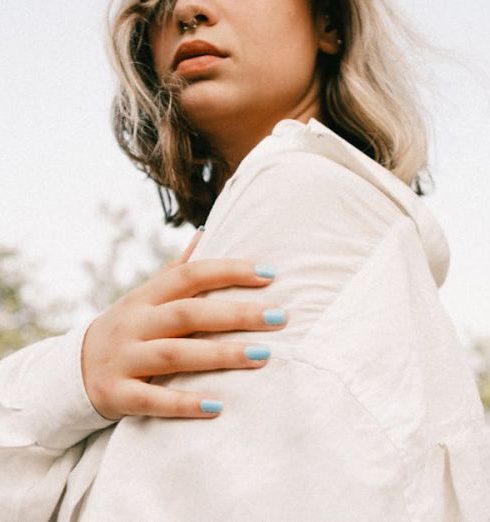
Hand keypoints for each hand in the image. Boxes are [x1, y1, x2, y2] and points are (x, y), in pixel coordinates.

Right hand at [81, 227, 286, 420]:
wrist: (75, 369)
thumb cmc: (128, 327)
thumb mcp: (146, 296)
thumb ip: (177, 269)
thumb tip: (207, 232)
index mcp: (147, 297)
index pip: (190, 275)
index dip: (229, 271)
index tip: (270, 274)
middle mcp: (135, 324)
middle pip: (188, 314)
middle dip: (236, 314)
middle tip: (280, 317)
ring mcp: (124, 358)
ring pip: (174, 355)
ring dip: (220, 355)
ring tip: (263, 356)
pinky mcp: (117, 394)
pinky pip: (152, 400)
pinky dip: (184, 404)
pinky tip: (218, 407)